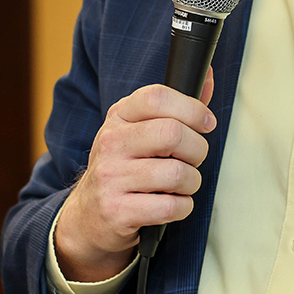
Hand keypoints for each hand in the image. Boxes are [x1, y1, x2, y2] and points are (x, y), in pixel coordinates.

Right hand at [53, 71, 215, 281]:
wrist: (87, 217)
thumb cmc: (122, 169)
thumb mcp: (138, 132)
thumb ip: (175, 108)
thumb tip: (207, 76)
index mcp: (118, 117)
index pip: (157, 97)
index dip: (192, 108)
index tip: (206, 123)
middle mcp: (110, 143)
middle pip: (173, 134)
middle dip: (197, 150)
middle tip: (192, 160)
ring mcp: (111, 177)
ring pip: (177, 174)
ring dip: (191, 183)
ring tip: (181, 185)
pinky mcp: (118, 211)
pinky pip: (170, 207)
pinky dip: (182, 207)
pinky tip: (172, 204)